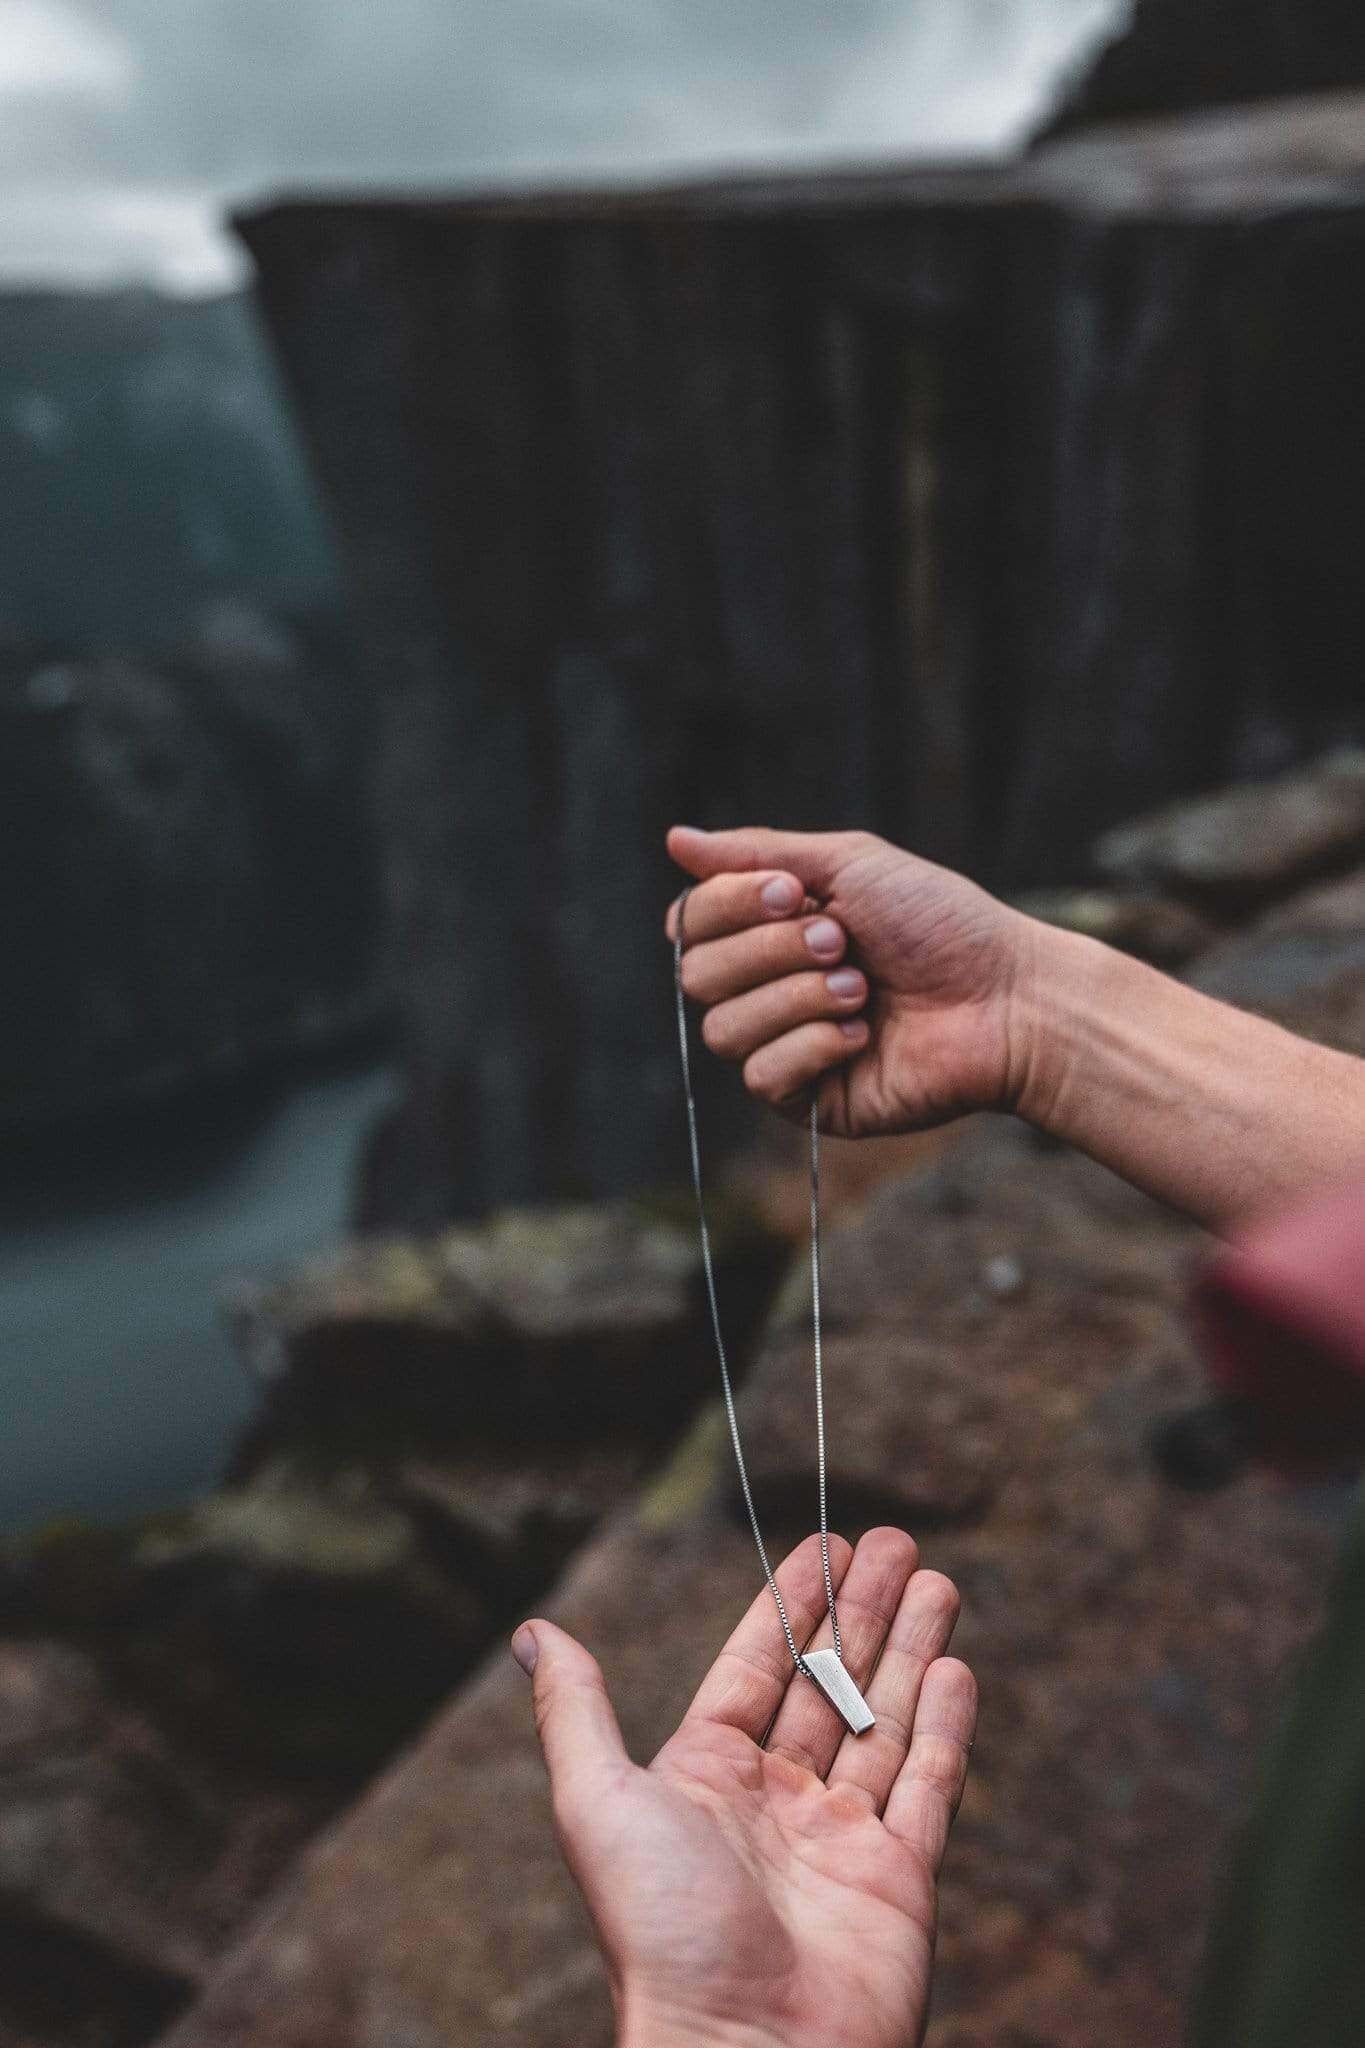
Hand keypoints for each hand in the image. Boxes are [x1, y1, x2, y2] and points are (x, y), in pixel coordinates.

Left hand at [512, 1529, 975, 2047]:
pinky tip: (955, 1667)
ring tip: (939, 1580)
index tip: (830, 1542)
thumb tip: (532, 1632)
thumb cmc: (662, 1931)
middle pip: (829, 1682)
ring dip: (910, 1648)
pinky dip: (944, 1729)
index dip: (793, 1602)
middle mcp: (775, 1803)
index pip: (758, 1665)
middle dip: (864, 1609)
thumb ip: (576, 1712)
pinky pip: (926, 1788)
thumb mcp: (599, 1801)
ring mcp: (841, 1842)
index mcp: (706, 1778)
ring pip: (884, 1721)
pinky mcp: (899, 1883)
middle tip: (900, 1542)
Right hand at [666, 823, 1037, 1135]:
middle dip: (770, 952)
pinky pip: (762, 1077)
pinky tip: (862, 1035)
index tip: (793, 891)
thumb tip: (675, 840)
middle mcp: (768, 987)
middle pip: (697, 975)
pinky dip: (812, 1045)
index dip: (728, 906)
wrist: (1005, 998)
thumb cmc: (939, 925)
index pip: (691, 923)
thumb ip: (757, 853)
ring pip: (724, 1029)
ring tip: (862, 990)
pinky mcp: (808, 1100)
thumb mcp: (849, 864)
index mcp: (770, 930)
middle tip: (841, 941)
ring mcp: (785, 1045)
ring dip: (797, 998)